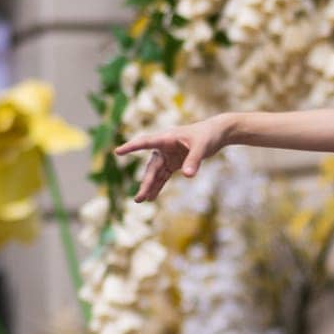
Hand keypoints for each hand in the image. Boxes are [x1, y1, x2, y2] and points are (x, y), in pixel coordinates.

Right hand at [112, 116, 227, 202]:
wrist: (216, 133)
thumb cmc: (208, 135)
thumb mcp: (202, 147)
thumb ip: (194, 160)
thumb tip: (187, 176)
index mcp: (167, 138)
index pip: (145, 142)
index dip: (132, 147)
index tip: (118, 152)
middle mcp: (164, 146)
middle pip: (151, 166)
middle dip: (145, 182)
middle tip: (139, 198)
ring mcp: (168, 155)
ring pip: (156, 172)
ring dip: (150, 186)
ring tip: (141, 200)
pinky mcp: (174, 162)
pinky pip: (164, 175)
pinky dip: (159, 185)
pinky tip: (152, 197)